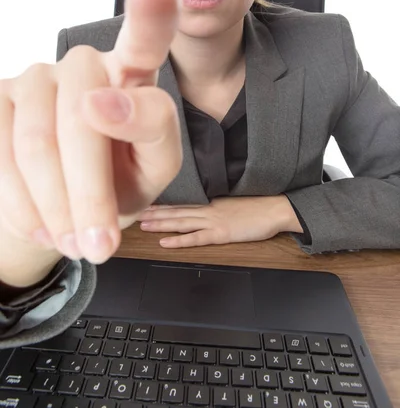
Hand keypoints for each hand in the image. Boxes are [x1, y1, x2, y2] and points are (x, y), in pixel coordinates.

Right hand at [0, 0, 181, 285]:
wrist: (69, 202)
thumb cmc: (122, 176)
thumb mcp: (155, 165)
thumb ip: (152, 132)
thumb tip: (99, 102)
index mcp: (134, 73)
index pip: (144, 39)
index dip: (149, 17)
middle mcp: (83, 65)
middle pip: (83, 119)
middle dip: (90, 193)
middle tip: (100, 247)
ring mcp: (35, 77)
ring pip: (37, 141)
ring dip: (55, 206)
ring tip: (73, 241)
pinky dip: (20, 202)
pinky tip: (40, 223)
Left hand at [137, 195, 302, 247]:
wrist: (275, 208)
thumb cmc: (258, 205)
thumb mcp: (232, 201)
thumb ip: (216, 205)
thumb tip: (202, 208)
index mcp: (210, 201)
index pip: (181, 201)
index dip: (161, 202)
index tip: (144, 201)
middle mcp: (208, 208)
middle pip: (175, 210)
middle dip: (153, 212)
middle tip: (133, 211)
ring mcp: (213, 221)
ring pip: (180, 221)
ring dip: (160, 224)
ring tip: (142, 225)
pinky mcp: (221, 234)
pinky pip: (196, 238)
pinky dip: (179, 240)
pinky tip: (165, 243)